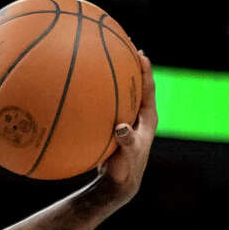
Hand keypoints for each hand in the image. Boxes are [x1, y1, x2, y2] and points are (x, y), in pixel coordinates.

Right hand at [91, 49, 156, 208]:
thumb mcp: (127, 156)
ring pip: (121, 93)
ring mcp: (126, 119)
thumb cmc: (125, 170)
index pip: (149, 88)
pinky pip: (106, 106)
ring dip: (113, 77)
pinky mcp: (114, 126)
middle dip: (129, 65)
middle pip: (136, 84)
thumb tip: (121, 127)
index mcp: (148, 118)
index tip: (139, 53)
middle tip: (123, 45)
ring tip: (101, 58)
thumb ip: (126, 141)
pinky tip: (80, 88)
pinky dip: (97, 96)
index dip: (145, 70)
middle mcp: (138, 115)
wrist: (118, 184)